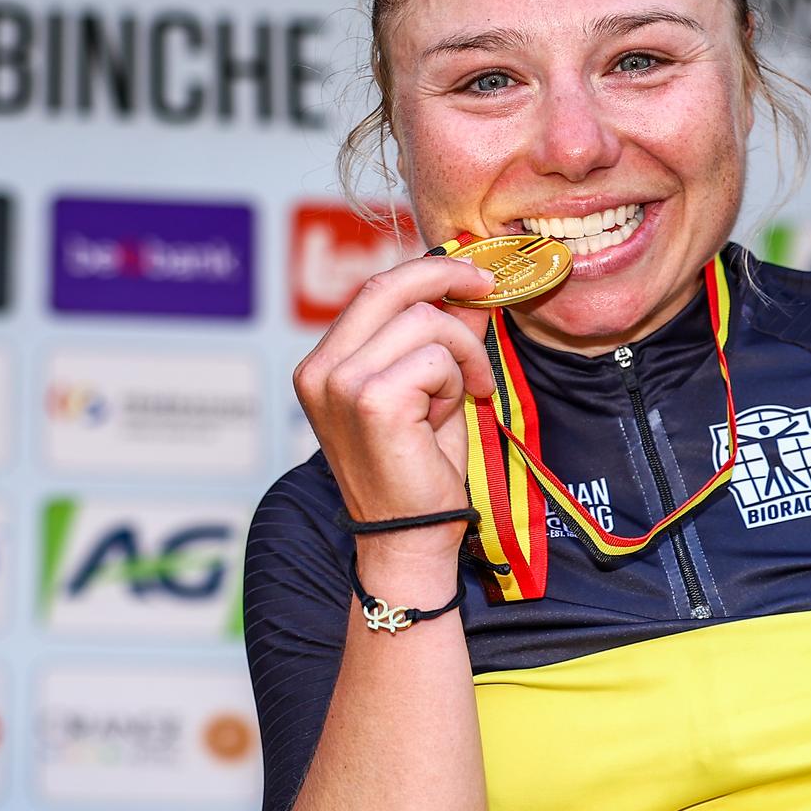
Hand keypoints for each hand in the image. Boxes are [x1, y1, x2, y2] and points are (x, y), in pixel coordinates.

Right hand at [294, 256, 496, 556]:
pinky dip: (456, 380)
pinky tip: (449, 414)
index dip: (427, 272)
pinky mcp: (372, 400)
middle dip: (448, 277)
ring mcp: (341, 384)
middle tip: (488, 289)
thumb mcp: (430, 389)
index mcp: (323, 366)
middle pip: (389, 288)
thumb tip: (469, 289)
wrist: (410, 538)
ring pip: (424, 322)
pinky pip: (436, 358)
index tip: (471, 275)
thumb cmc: (419, 471)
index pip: (374, 291)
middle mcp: (321, 371)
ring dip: (460, 354)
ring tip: (461, 394)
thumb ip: (440, 337)